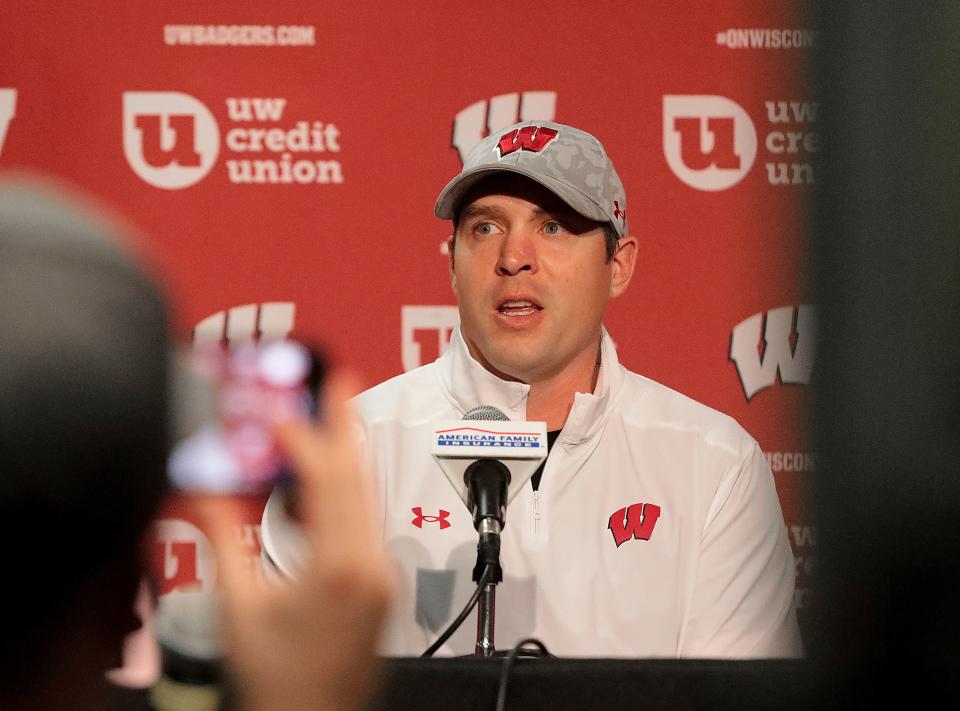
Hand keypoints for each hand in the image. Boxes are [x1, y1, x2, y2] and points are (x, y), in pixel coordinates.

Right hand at [199, 373, 391, 710]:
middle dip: (344, 423)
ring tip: (339, 412)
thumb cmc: (280, 679)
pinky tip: (336, 474)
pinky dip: (350, 488)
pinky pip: (367, 519)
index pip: (325, 481)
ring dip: (349, 451)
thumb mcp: (238, 607)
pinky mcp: (380, 583)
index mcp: (337, 566)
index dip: (304, 439)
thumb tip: (200, 494)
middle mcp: (370, 564)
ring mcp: (380, 573)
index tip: (283, 413)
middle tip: (339, 379)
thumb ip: (222, 541)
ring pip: (367, 496)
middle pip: (357, 476)